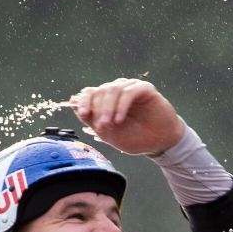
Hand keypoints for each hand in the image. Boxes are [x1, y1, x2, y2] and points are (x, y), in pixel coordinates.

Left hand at [69, 78, 184, 155]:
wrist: (160, 143)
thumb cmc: (135, 138)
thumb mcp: (109, 133)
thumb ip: (92, 119)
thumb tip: (73, 103)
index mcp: (107, 100)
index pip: (90, 92)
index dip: (84, 101)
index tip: (82, 114)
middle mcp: (118, 90)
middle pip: (100, 91)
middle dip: (98, 109)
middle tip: (102, 126)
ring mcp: (131, 88)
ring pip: (113, 89)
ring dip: (108, 108)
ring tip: (110, 124)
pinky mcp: (145, 89)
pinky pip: (129, 92)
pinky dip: (121, 106)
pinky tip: (119, 120)